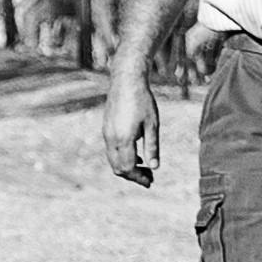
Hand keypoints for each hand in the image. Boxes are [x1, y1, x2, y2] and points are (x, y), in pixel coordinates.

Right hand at [102, 59, 160, 187]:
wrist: (126, 80)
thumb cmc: (143, 100)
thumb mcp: (152, 125)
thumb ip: (152, 147)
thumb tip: (155, 167)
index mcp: (124, 139)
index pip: (128, 168)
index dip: (139, 177)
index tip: (150, 181)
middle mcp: (111, 138)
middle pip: (118, 167)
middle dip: (133, 176)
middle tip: (149, 178)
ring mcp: (106, 133)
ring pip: (113, 160)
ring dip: (127, 167)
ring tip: (143, 167)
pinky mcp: (106, 128)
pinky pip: (111, 150)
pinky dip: (122, 158)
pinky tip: (135, 154)